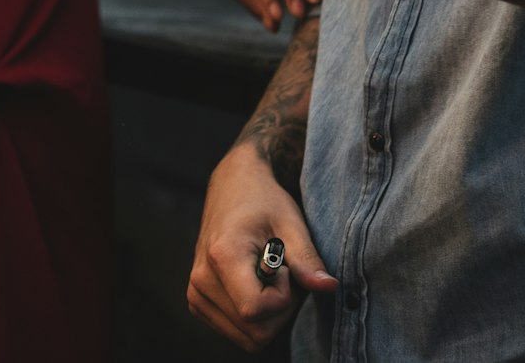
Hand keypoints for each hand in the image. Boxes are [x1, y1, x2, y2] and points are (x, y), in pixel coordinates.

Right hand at [188, 144, 336, 350]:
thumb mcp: (291, 224)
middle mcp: (201, 278)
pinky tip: (253, 285)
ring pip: (246, 337)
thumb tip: (329, 287)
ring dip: (266, 315)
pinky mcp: (196, 299)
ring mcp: (195, 290)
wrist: (233, 187)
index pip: (255, 312)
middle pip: (254, 332)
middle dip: (278, 309)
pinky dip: (253, 317)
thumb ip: (307, 260)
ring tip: (264, 277)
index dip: (281, 298)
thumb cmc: (264, 202)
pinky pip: (236, 332)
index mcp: (222, 257)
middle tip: (278, 272)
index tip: (283, 267)